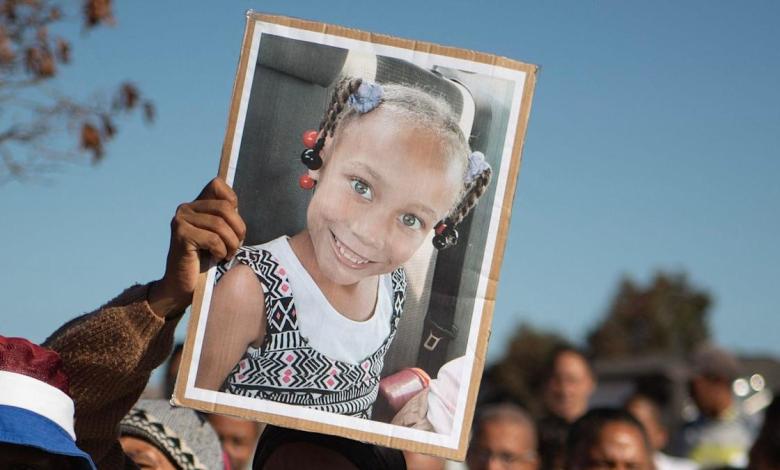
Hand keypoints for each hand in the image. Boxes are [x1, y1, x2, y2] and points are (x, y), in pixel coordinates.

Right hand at [148, 178, 245, 317]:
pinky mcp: (181, 235)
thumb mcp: (220, 236)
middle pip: (225, 207)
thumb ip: (225, 219)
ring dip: (231, 243)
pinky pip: (213, 238)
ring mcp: (181, 221)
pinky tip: (217, 258)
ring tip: (228, 254)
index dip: (232, 201)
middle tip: (236, 246)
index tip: (234, 225)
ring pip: (220, 224)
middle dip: (238, 229)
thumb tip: (238, 207)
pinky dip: (221, 250)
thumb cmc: (205, 262)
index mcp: (196, 205)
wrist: (182, 287)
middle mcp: (185, 208)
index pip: (217, 185)